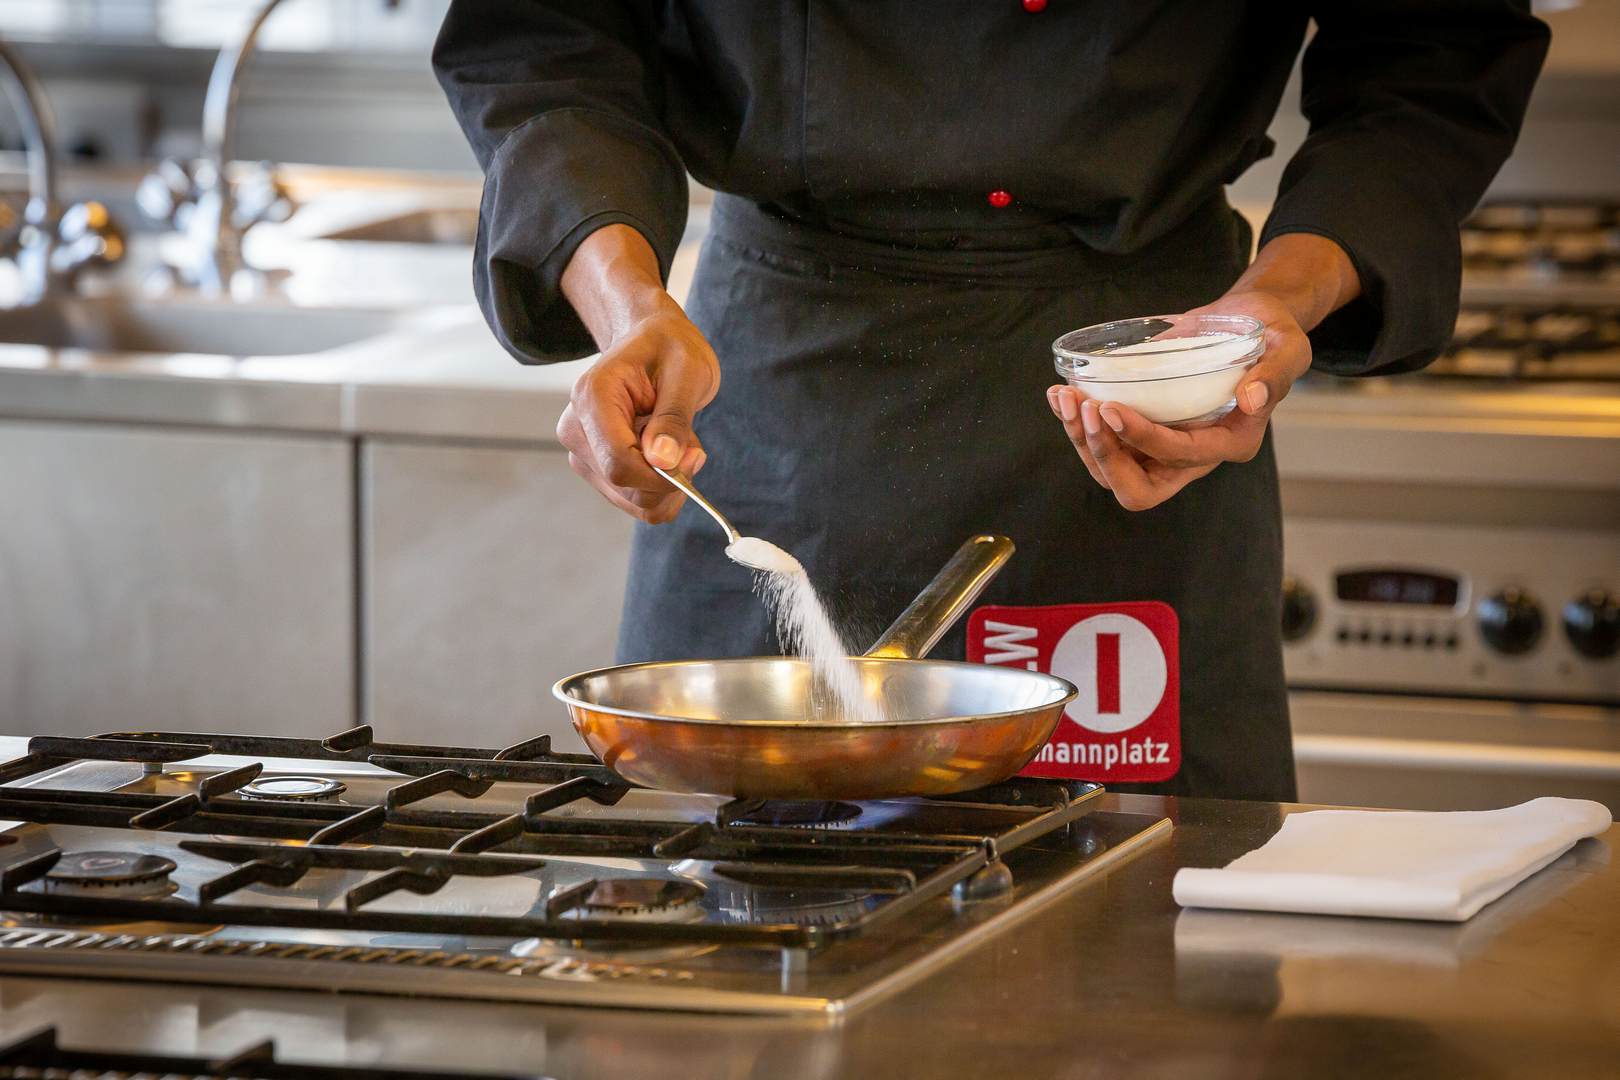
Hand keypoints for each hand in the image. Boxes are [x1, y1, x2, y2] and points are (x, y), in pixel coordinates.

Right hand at [554, 225, 719, 522]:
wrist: (654, 342)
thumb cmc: (671, 349)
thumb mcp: (687, 371)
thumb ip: (674, 418)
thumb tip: (663, 462)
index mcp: (593, 398)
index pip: (619, 463)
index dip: (661, 475)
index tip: (694, 457)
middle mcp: (577, 429)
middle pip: (625, 486)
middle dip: (669, 477)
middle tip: (692, 444)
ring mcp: (582, 452)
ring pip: (632, 501)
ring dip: (667, 482)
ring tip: (675, 440)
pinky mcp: (595, 467)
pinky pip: (634, 499)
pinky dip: (660, 486)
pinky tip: (665, 453)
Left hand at [1048, 233, 1358, 511]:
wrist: (1247, 322)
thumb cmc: (1271, 334)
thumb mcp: (1287, 347)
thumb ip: (1273, 374)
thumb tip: (1250, 398)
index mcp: (1231, 443)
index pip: (1179, 455)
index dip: (1142, 437)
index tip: (1112, 407)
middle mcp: (1194, 457)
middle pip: (1137, 487)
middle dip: (1104, 454)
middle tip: (1085, 409)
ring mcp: (1163, 446)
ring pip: (1112, 469)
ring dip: (1081, 438)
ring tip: (1065, 397)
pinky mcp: (1142, 429)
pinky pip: (1104, 443)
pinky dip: (1077, 423)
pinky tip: (1062, 394)